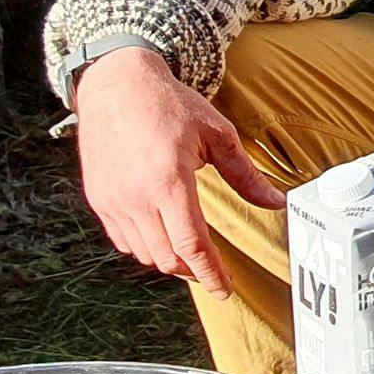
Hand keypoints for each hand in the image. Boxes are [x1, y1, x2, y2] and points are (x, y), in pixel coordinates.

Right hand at [73, 46, 282, 292]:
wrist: (116, 83)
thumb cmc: (169, 104)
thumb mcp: (216, 134)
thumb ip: (245, 174)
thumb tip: (276, 202)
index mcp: (169, 181)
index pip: (192, 244)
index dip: (211, 274)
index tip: (225, 290)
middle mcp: (136, 196)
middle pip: (168, 257)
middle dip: (193, 270)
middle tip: (212, 269)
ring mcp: (112, 200)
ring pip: (144, 253)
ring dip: (169, 259)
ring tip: (188, 250)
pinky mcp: (98, 198)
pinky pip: (122, 240)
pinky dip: (144, 246)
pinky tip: (160, 233)